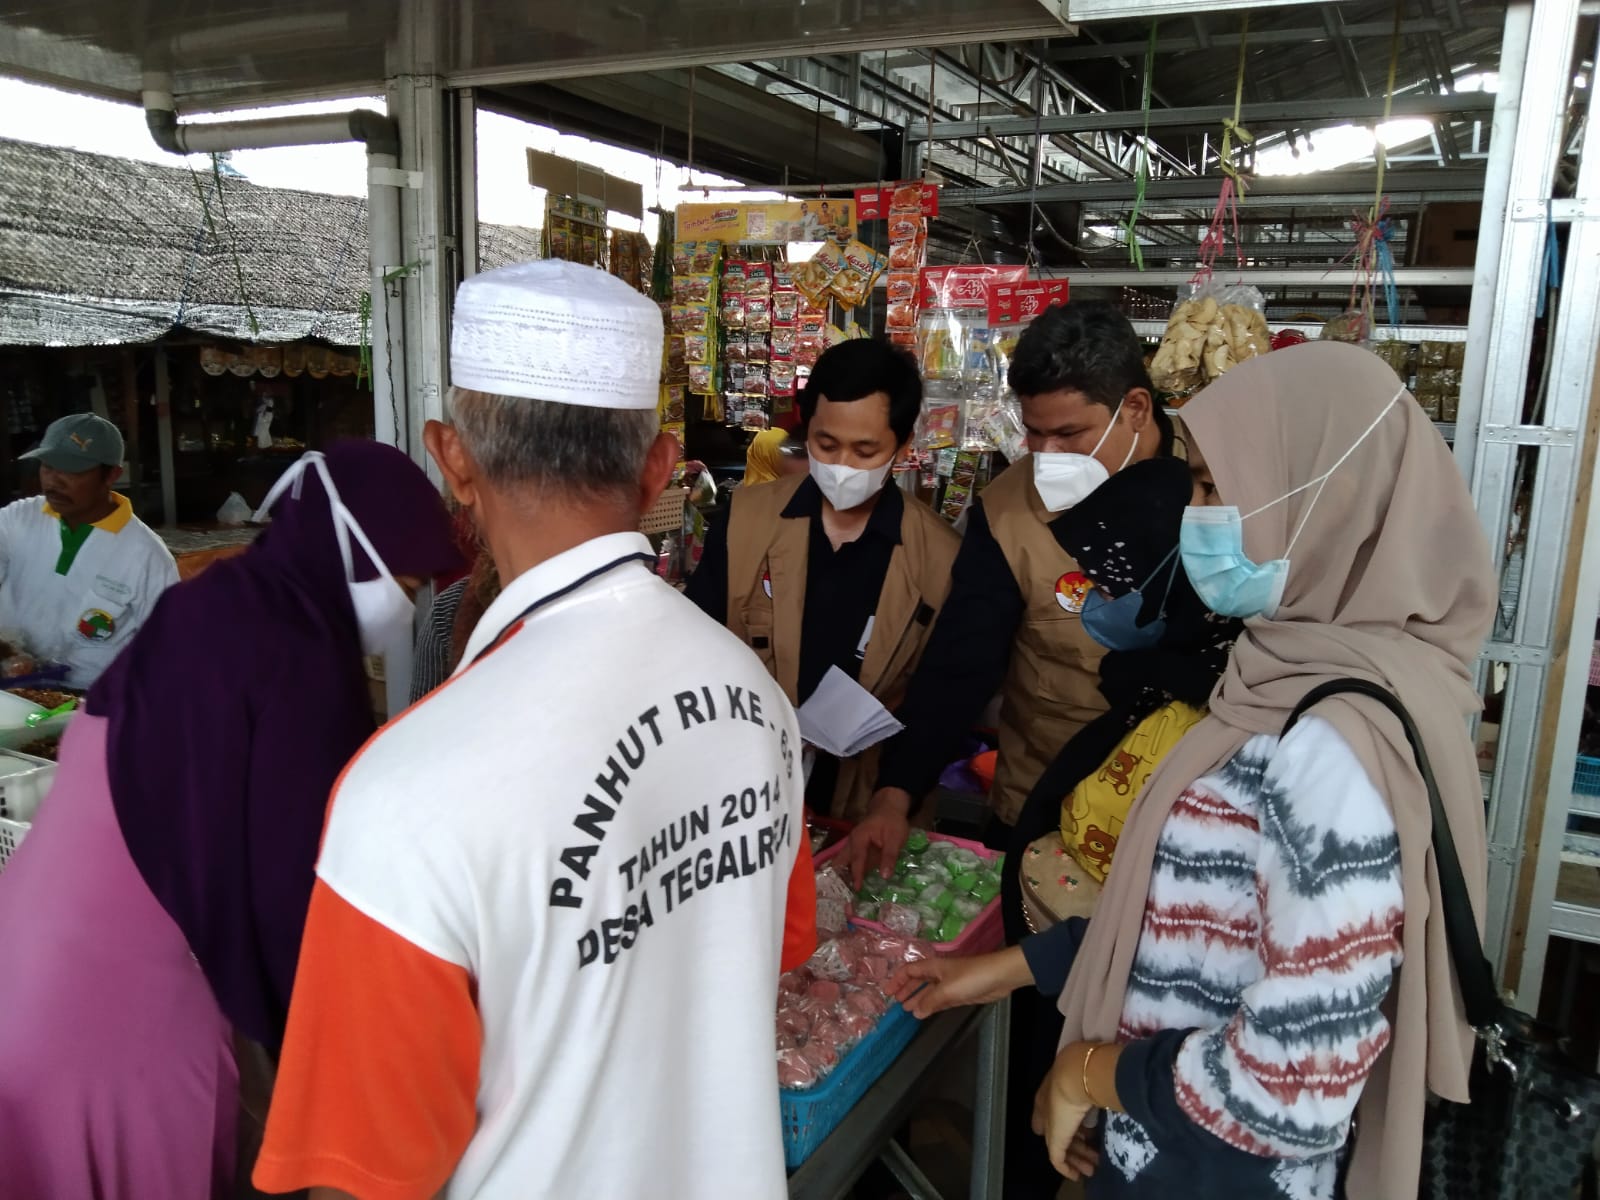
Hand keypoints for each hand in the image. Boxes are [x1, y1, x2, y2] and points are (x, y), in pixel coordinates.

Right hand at [846, 788, 912, 887]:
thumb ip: (889, 856)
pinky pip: (849, 861)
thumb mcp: (895, 838)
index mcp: (859, 838)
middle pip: (841, 861)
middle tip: (836, 895)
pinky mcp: (856, 849)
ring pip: (842, 862)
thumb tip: (884, 876)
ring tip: (840, 894)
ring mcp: (852, 845)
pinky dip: (847, 872)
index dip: (856, 875)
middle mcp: (851, 842)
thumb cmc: (893, 822)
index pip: (856, 860)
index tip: (856, 890)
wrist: (889, 808)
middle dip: (838, 877)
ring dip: (841, 875)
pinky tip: (848, 885)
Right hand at [886, 945, 1033, 1017]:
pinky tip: (925, 1012)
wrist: (999, 977)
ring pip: (928, 992)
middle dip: (906, 990)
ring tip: (906, 1009)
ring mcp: (949, 985)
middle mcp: (939, 974)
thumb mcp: (947, 990)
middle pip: (918, 981)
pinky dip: (931, 1006)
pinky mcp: (959, 995)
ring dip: (918, 999)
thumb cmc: (971, 977)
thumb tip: (915, 1012)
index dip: (897, 980)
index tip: (887, 992)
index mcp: (933, 967)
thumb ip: (930, 1001)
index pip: (909, 971)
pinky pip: (939, 1000)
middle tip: (896, 1002)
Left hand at [1033, 1046, 1095, 1179]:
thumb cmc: (1086, 1067)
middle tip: (1093, 1156)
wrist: (1075, 1073)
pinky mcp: (1054, 1139)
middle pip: (1059, 1130)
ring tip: (1092, 1167)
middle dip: (1077, 1145)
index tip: (1084, 1132)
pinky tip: (1077, 1175)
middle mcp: (1048, 1106)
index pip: (1054, 1111)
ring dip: (1078, 1158)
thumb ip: (1096, 1076)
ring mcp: (1050, 1123)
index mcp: (1053, 1088)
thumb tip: (1109, 1072)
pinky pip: (1057, 1158)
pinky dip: (1067, 1167)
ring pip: (1061, 1145)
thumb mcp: (1091, 1070)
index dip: (1068, 1120)